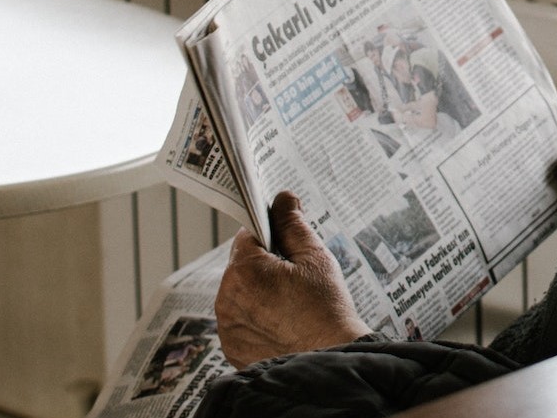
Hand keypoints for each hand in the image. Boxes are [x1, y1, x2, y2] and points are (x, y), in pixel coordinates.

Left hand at [214, 191, 370, 368]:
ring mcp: (227, 326)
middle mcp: (226, 298)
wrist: (329, 359)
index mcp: (244, 271)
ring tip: (291, 302)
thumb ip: (294, 224)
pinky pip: (239, 319)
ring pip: (239, 292)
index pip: (248, 235)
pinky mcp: (232, 347)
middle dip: (265, 263)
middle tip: (297, 276)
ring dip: (258, 290)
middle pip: (242, 264)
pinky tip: (282, 322)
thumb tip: (283, 198)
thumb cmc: (326, 307)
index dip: (271, 234)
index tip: (289, 245)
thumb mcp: (315, 257)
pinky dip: (256, 316)